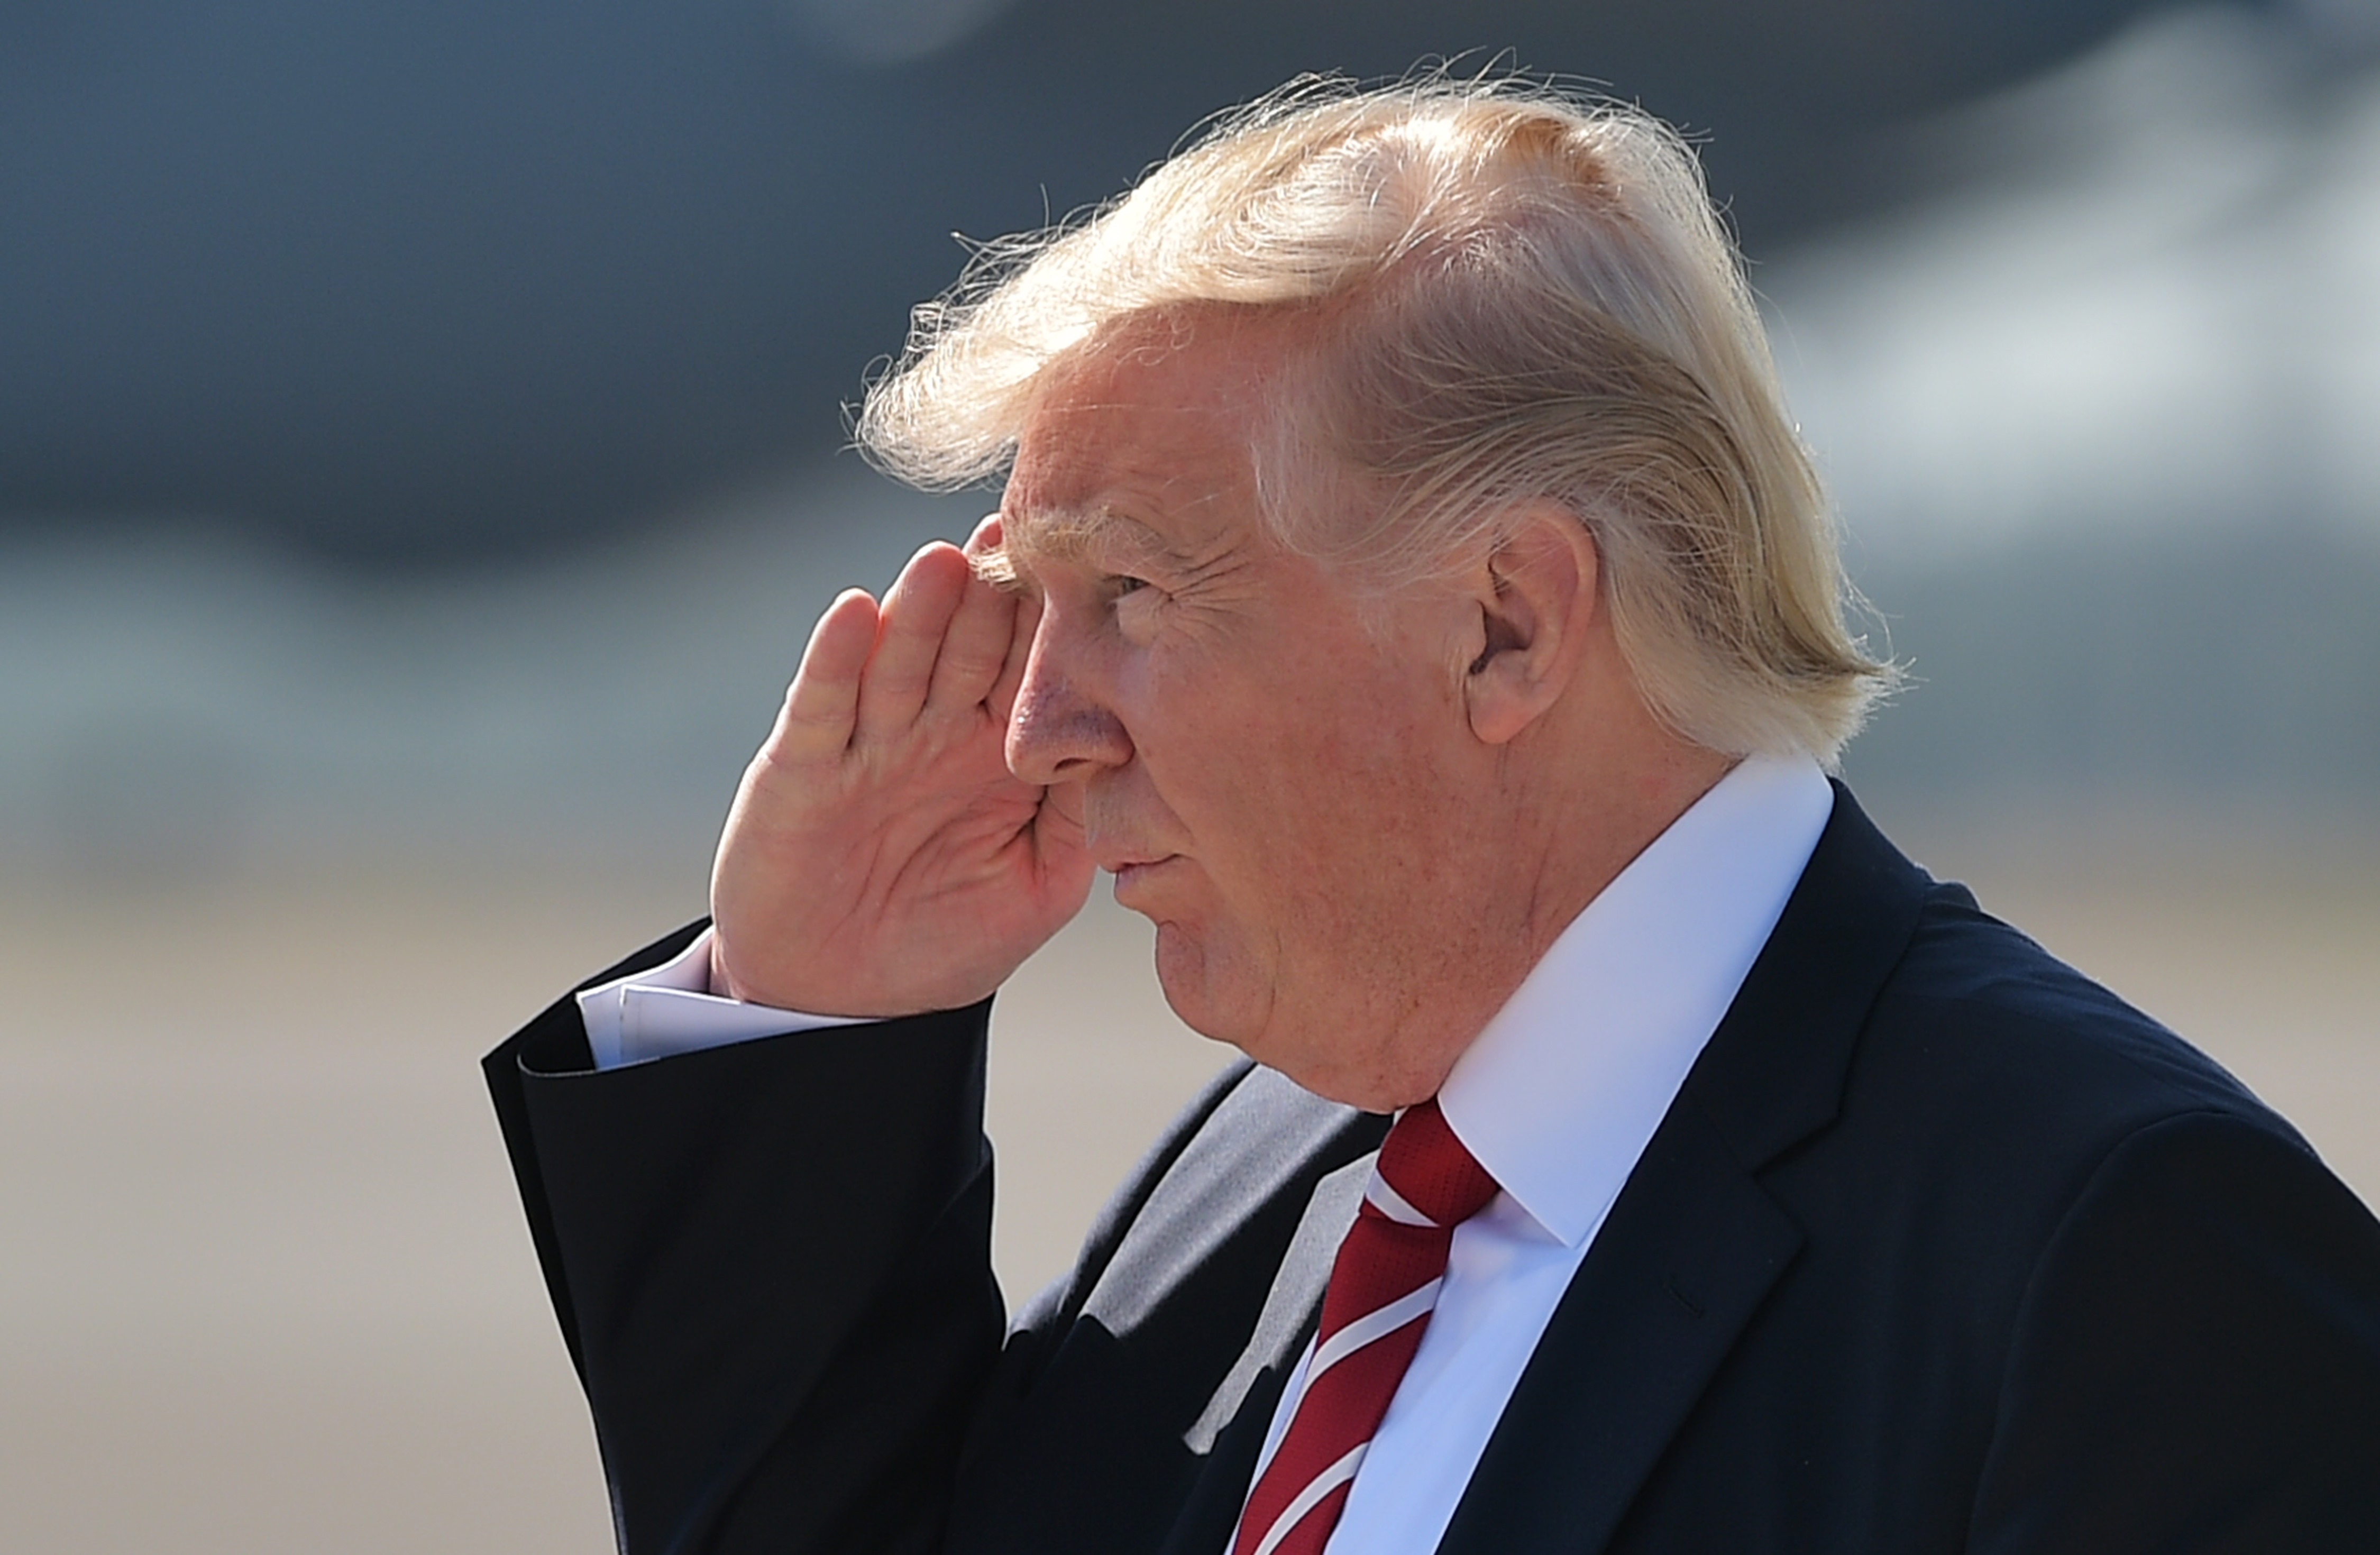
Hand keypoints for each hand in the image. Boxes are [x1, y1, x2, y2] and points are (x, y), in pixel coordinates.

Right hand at [708, 517, 1091, 1015]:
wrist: (842, 1002)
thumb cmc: (948, 941)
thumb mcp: (1037, 889)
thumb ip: (1079, 822)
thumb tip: (1138, 754)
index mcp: (1001, 749)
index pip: (1033, 670)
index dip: (1055, 624)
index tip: (1095, 569)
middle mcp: (937, 728)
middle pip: (970, 645)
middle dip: (995, 592)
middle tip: (1024, 533)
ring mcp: (869, 740)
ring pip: (900, 659)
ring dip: (922, 609)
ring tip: (949, 558)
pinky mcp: (803, 763)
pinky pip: (823, 703)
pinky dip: (836, 659)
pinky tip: (856, 612)